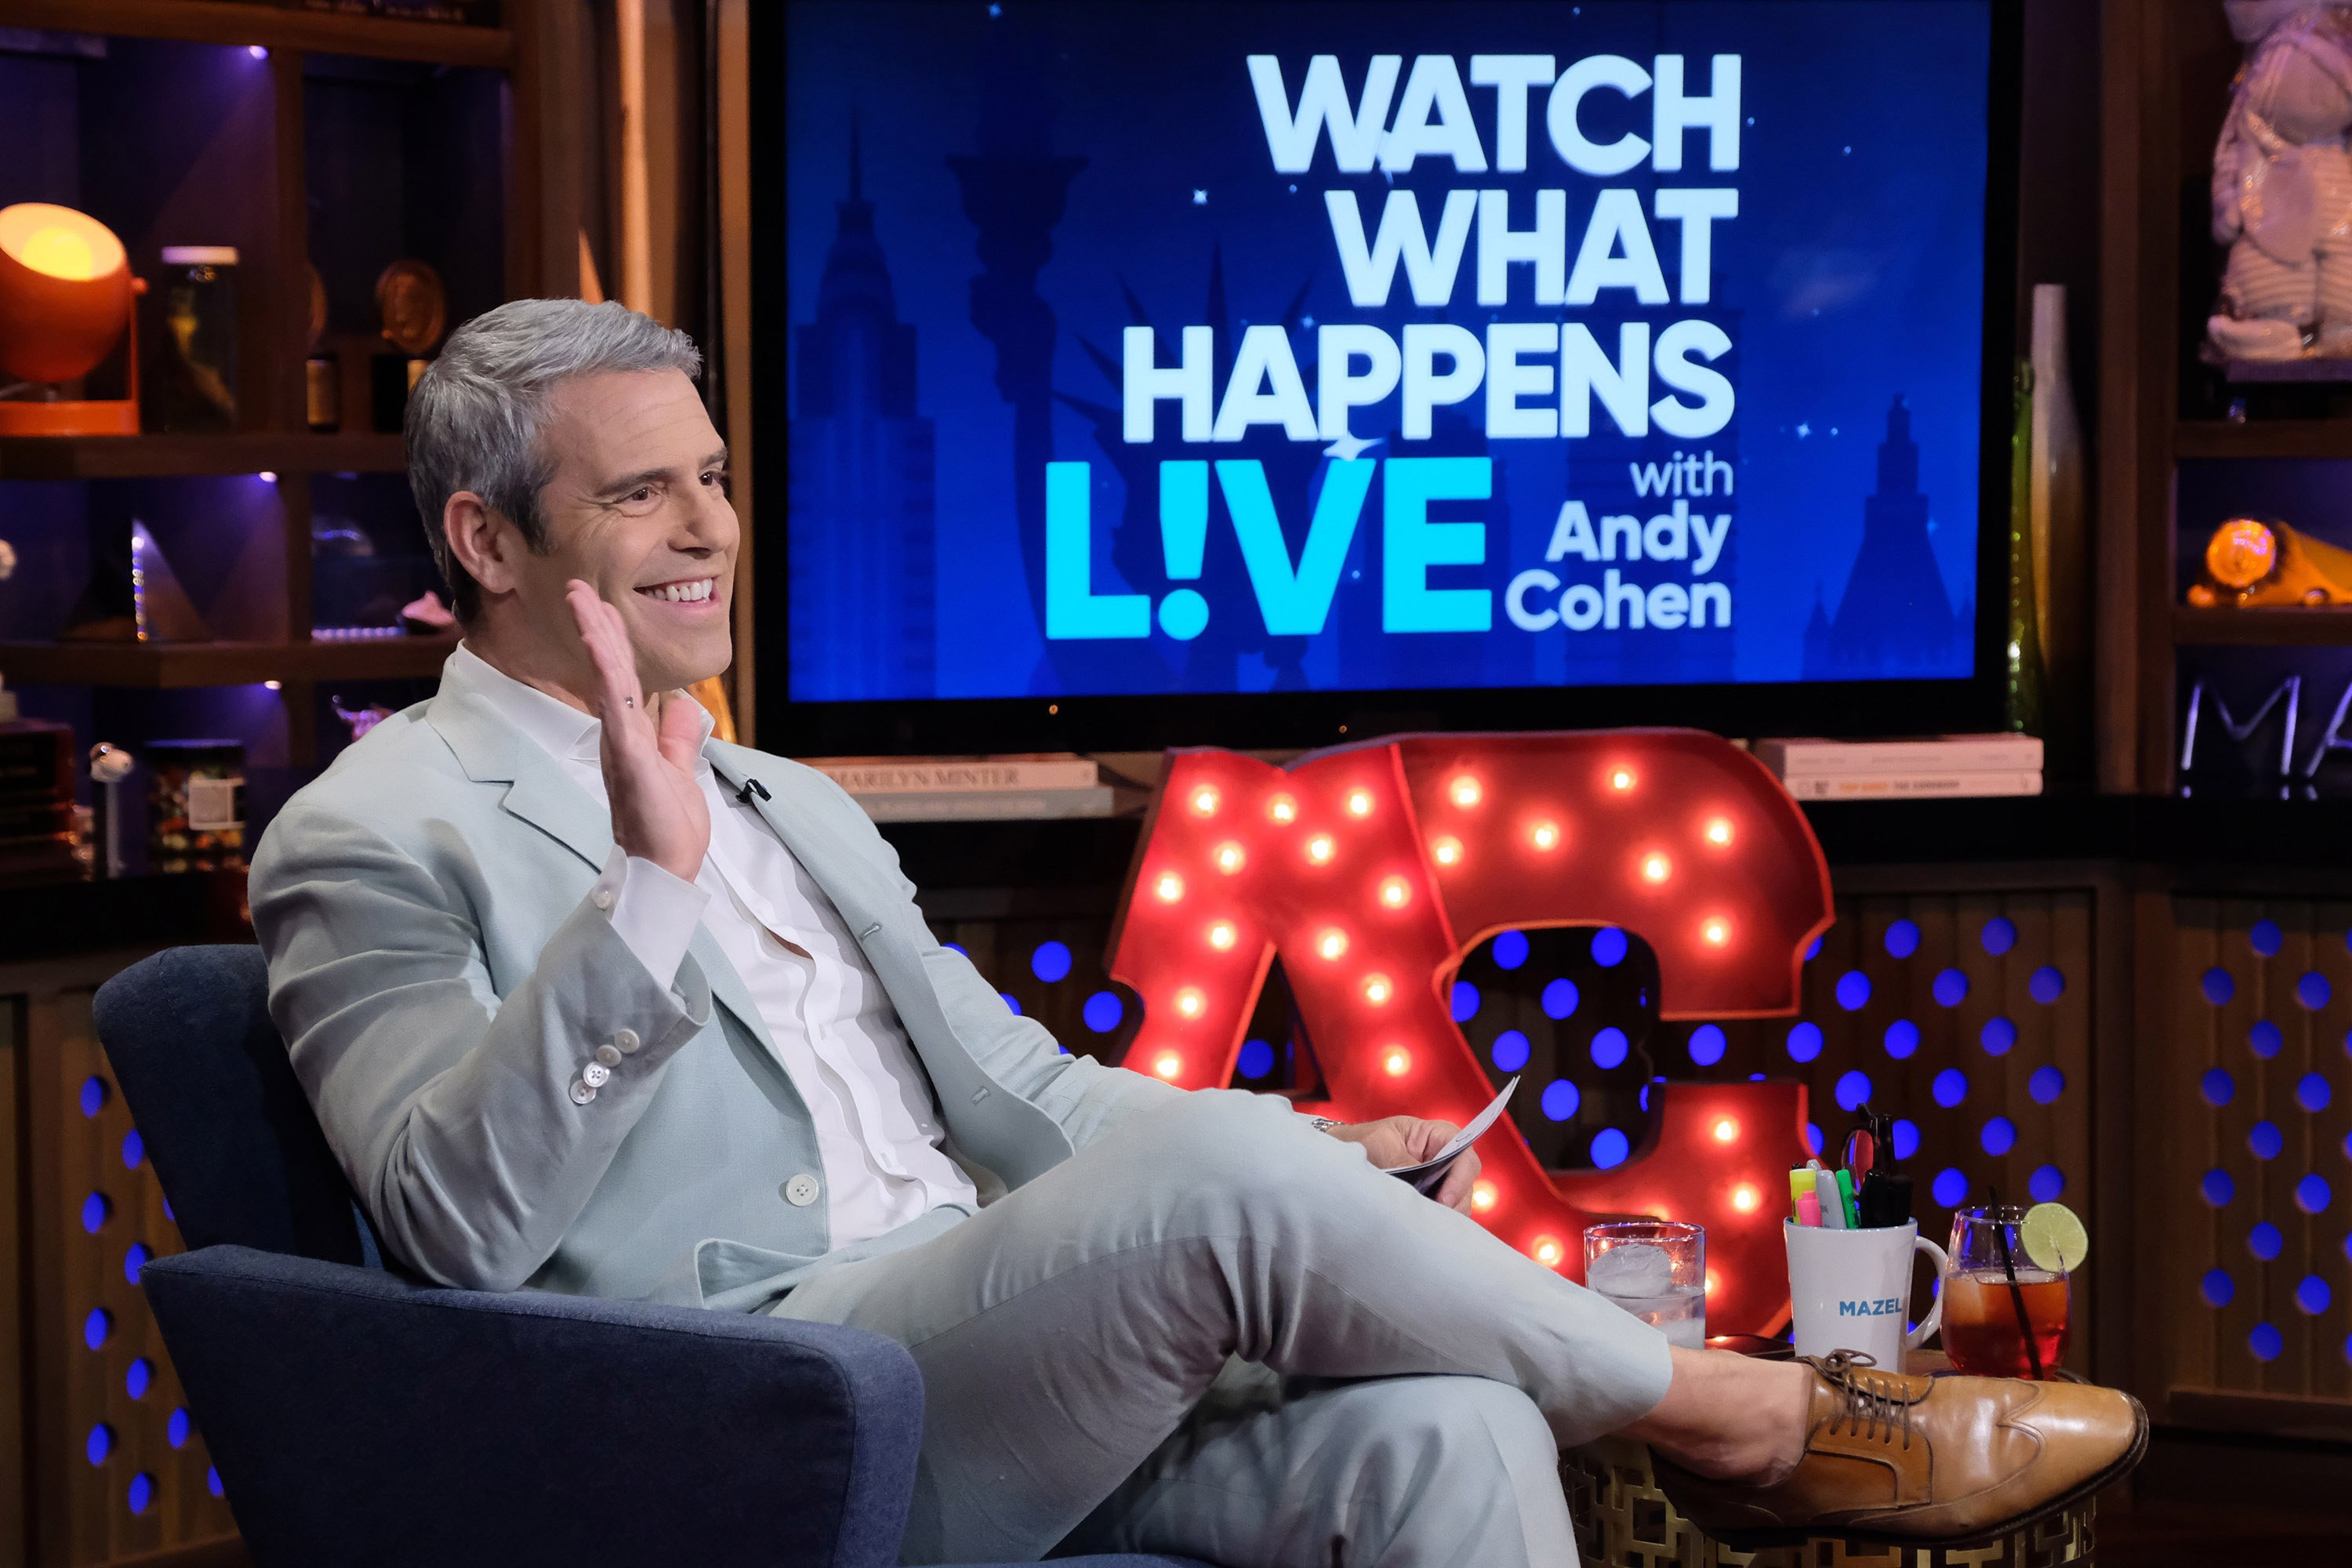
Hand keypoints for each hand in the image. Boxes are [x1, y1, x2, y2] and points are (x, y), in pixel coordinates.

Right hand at [566, 580, 709, 883]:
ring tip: (582, 601)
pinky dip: (608, 679)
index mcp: (630, 736)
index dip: (611, 642)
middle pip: (607, 671)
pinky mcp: (629, 761)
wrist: (665, 871)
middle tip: (577, 587)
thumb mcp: (679, 771)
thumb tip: (680, 704)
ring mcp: (621, 746)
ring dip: (596, 639)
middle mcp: (619, 736)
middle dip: (595, 626)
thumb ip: (675, 738)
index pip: (621, 679)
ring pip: (607, 682)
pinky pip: (617, 713)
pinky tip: (601, 650)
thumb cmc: (667, 829)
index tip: (601, 607)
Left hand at [1320, 1117, 1481, 1213]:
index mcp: (1434, 1135)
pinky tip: (1419, 1227)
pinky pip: (1441, 1213)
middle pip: (1465, 1181)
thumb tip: (1418, 1189)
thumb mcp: (1379, 1146)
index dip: (1460, 1176)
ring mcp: (1437, 1180)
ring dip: (1445, 1215)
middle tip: (1433, 1220)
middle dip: (1454, 1202)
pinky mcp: (1428, 1199)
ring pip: (1457, 1201)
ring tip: (1423, 1226)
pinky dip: (1435, 1222)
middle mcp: (1442, 1158)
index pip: (1463, 1151)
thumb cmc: (1360, 1140)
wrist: (1337, 1156)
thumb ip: (1401, 1163)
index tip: (1444, 1199)